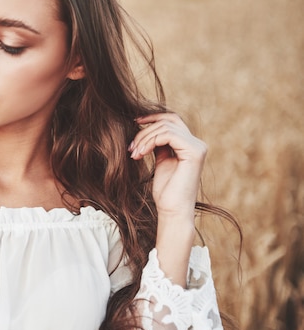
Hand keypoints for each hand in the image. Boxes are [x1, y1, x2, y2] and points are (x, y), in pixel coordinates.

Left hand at [128, 112, 206, 285]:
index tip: (133, 122)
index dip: (152, 118)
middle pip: (168, 121)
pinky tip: (140, 153)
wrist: (172, 212)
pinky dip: (150, 141)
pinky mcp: (194, 152)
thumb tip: (146, 129)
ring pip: (166, 127)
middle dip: (145, 131)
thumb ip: (158, 145)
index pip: (172, 120)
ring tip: (134, 154)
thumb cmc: (166, 192)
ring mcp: (198, 147)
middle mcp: (197, 144)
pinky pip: (168, 135)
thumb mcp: (160, 162)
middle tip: (131, 148)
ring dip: (144, 138)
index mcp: (190, 145)